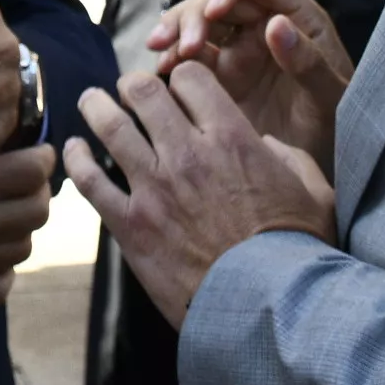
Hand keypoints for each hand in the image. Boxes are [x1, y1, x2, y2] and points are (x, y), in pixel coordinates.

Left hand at [62, 66, 335, 327]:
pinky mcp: (131, 225)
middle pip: (142, 91)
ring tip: (92, 101)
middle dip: (133, 84)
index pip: (190, 77)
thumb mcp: (312, 190)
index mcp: (231, 137)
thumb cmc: (296, 251)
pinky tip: (72, 149)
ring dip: (96, 106)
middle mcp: (187, 154)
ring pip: (110, 126)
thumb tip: (265, 144)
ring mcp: (154, 188)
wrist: (267, 308)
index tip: (179, 89)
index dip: (183, 77)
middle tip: (129, 90)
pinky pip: (91, 181)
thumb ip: (288, 156)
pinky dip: (76, 159)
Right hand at [146, 0, 352, 169]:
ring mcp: (239, 48)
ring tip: (160, 51)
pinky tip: (162, 70)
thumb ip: (309, 63)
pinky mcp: (219, 75)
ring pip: (198, 19)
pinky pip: (189, 55)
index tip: (216, 8)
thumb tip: (275, 24)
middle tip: (186, 46)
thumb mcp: (332, 99)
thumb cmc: (339, 131)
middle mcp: (265, 24)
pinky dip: (172, 57)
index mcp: (298, 18)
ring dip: (176, 28)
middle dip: (197, 12)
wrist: (315, 171)